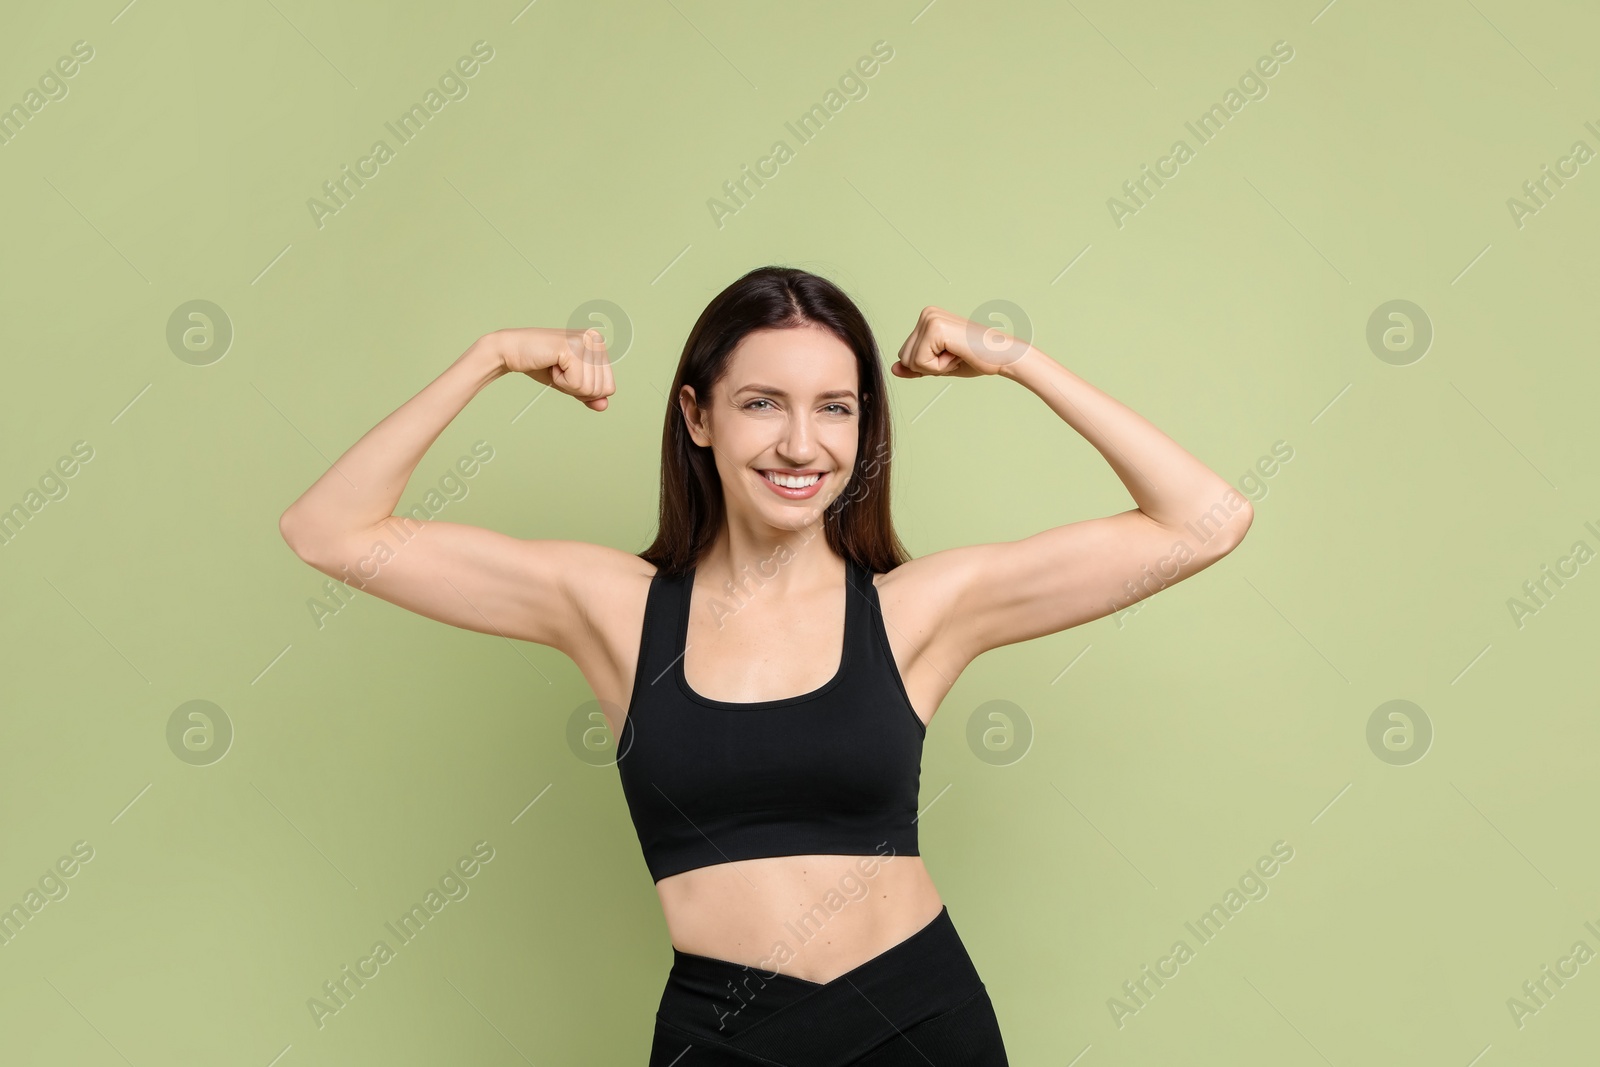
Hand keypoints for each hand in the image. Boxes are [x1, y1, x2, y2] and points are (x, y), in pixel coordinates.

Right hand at [488, 327, 615, 410]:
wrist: (512, 351)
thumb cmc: (541, 365)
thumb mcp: (570, 384)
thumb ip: (589, 394)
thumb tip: (604, 406)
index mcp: (599, 345)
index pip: (609, 387)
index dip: (585, 390)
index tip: (567, 372)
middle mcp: (596, 339)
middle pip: (601, 389)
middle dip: (576, 388)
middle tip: (559, 369)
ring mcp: (585, 341)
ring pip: (590, 388)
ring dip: (567, 384)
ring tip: (554, 365)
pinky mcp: (573, 348)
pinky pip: (577, 383)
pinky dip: (560, 381)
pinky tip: (551, 364)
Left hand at [891, 306, 1031, 378]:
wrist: (1002, 356)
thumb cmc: (976, 359)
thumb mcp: (939, 366)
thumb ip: (916, 367)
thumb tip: (893, 369)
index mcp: (927, 318)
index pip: (905, 355)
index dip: (928, 365)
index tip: (951, 355)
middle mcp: (926, 314)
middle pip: (904, 358)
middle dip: (928, 366)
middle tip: (955, 356)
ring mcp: (930, 318)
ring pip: (910, 361)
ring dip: (935, 367)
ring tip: (956, 354)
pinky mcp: (934, 328)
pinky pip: (920, 362)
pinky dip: (939, 367)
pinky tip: (957, 354)